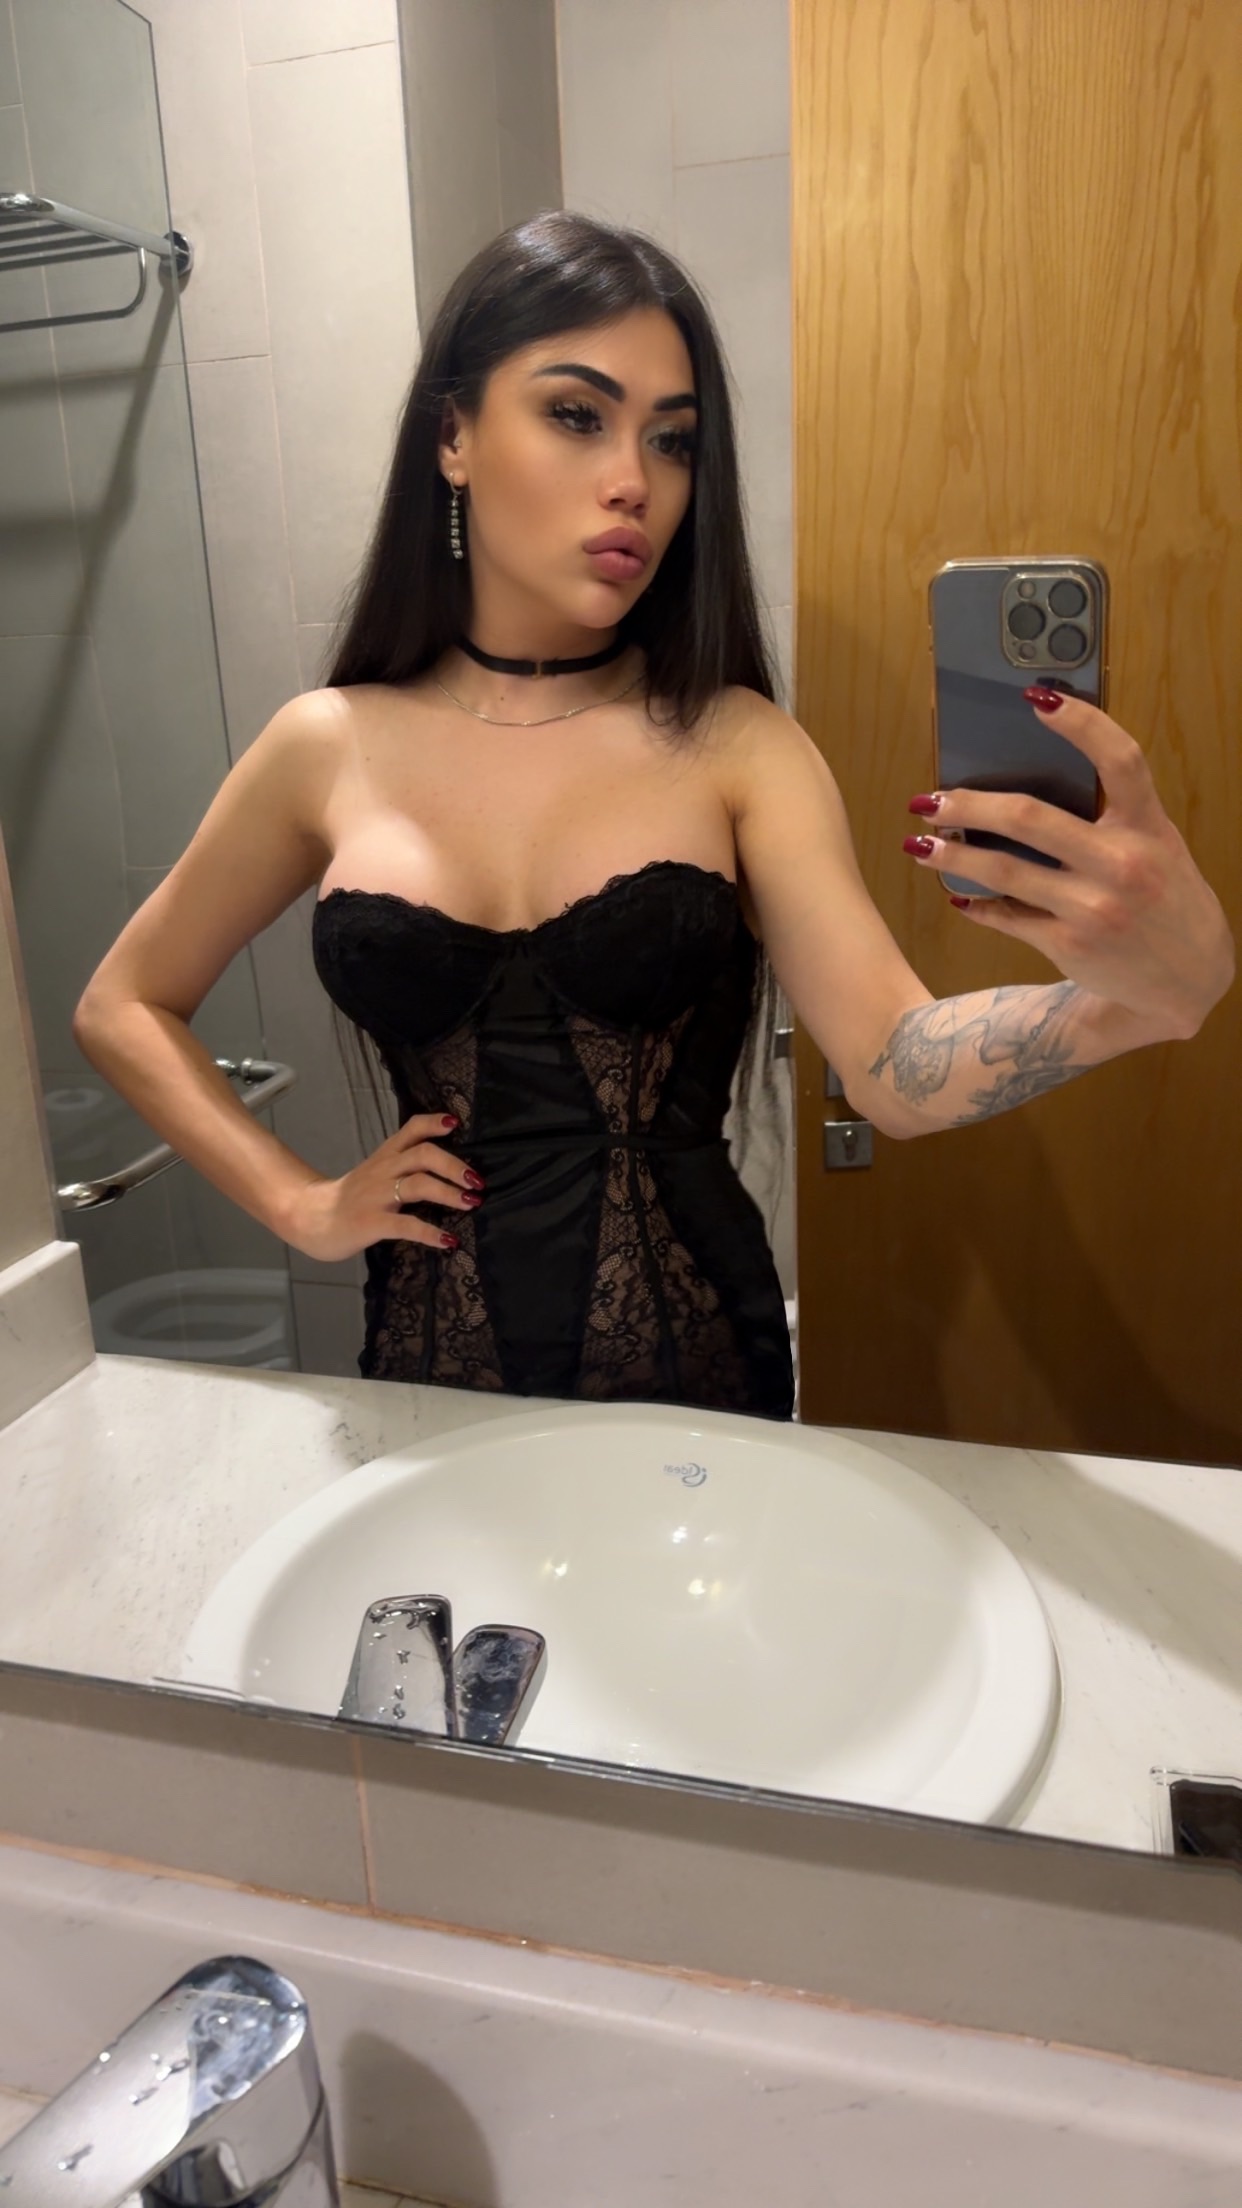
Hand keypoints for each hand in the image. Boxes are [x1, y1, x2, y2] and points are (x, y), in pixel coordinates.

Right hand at [284, 1112, 482, 1261]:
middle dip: (454, 1165)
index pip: (411, 1128)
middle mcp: (383, 1171)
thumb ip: (403, 1165)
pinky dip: (430, 1233)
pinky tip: (449, 1241)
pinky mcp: (372, 1223)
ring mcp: (377, 1196)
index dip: (434, 1122)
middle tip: (478, 1181)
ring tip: (472, 1203)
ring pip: (418, 1184)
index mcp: (385, 1157)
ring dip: (449, 1192)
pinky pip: (406, 1225)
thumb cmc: (350, 1198)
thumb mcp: (375, 1172)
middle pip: (423, 1154)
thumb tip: (447, 1166)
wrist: (310, 1218)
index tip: (456, 1123)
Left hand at [903, 689, 1234, 1038]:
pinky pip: (1007, 917)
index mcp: (1148, 827)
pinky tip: (956, 893)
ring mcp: (1093, 908)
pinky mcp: (1069, 944)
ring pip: (1004, 871)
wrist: (1189, 978)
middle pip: (1030, 818)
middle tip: (930, 799)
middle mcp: (1121, 864)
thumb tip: (1030, 781)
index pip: (1120, 760)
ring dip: (952, 855)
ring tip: (919, 844)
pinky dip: (976, 904)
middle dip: (968, 805)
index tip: (1036, 697)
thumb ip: (1112, 816)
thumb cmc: (1166, 898)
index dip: (1081, 723)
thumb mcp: (1158, 846)